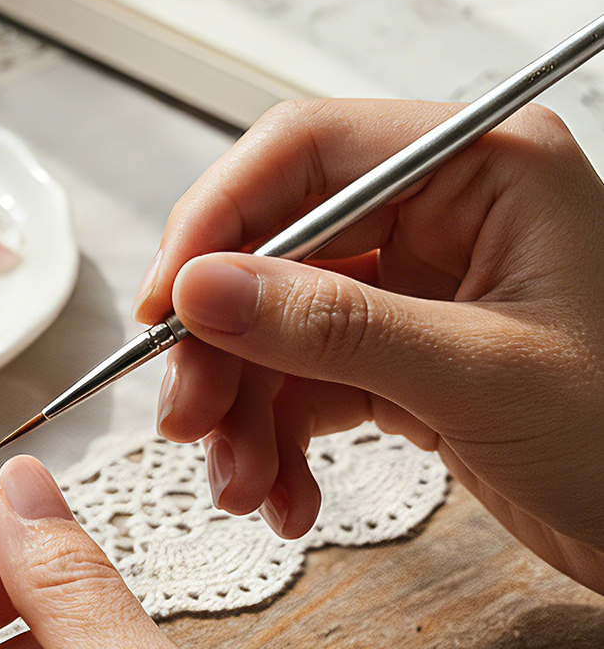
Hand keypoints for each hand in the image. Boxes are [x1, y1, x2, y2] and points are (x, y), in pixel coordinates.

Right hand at [135, 99, 603, 591]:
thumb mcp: (482, 377)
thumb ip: (332, 326)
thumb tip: (201, 289)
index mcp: (481, 169)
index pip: (305, 152)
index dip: (216, 220)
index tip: (166, 304)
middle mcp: (441, 214)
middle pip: (272, 247)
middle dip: (221, 343)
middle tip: (186, 419)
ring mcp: (415, 287)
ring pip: (274, 325)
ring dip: (241, 408)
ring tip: (242, 485)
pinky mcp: (401, 355)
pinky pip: (301, 382)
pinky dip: (277, 441)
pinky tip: (285, 497)